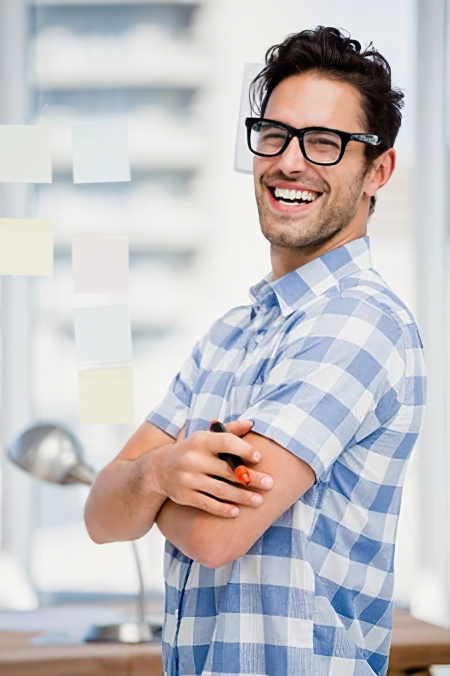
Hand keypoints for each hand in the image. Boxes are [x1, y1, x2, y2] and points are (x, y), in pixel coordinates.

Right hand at [149, 420, 274, 517]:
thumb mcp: (205, 437)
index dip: (243, 449)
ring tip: (259, 500)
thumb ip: (229, 430)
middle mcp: (193, 459)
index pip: (225, 442)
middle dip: (251, 478)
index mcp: (200, 440)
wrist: (158, 469)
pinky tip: (236, 512)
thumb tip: (252, 423)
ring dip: (242, 496)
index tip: (259, 457)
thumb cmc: (191, 450)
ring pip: (220, 490)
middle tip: (270, 483)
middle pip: (227, 470)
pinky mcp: (184, 496)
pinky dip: (223, 509)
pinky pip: (207, 504)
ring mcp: (188, 479)